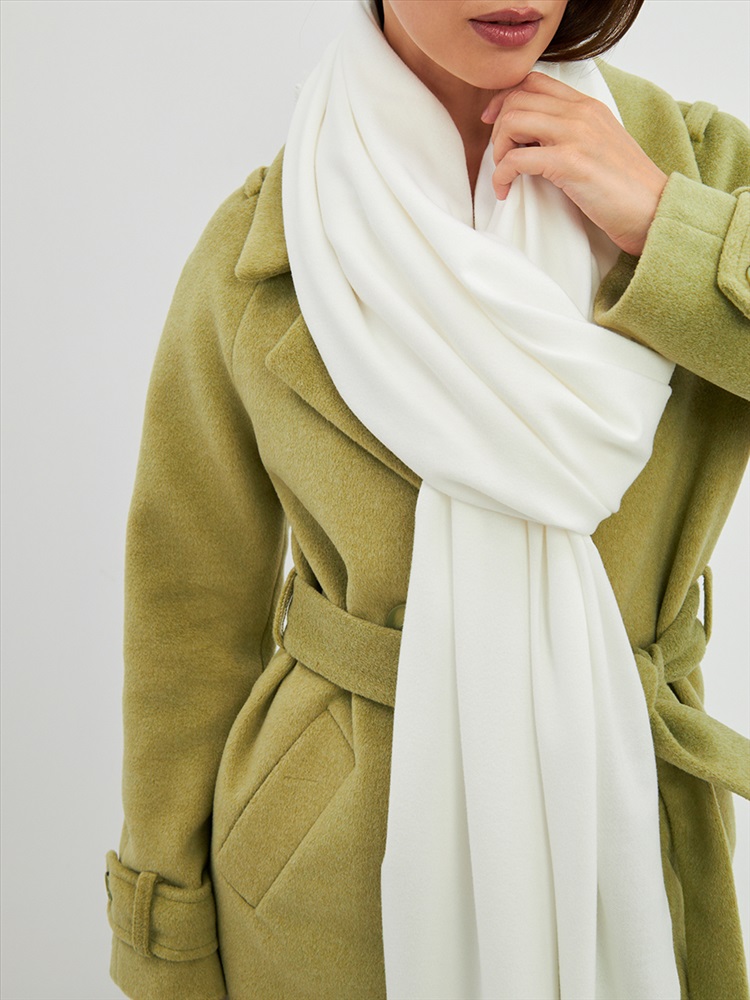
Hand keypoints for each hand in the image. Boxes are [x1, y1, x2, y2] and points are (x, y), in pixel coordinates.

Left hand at [481, 72, 668, 256]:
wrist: (653, 210)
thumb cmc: (625, 188)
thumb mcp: (599, 146)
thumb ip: (571, 133)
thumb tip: (534, 140)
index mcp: (587, 106)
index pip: (534, 82)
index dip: (505, 99)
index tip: (494, 122)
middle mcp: (580, 113)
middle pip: (517, 99)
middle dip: (498, 128)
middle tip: (500, 156)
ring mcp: (576, 135)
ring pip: (513, 122)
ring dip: (498, 150)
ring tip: (504, 174)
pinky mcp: (570, 163)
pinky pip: (517, 159)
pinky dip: (502, 175)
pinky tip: (505, 190)